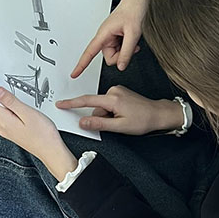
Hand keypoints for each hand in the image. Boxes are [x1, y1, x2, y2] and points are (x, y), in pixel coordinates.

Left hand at [0, 87, 77, 180]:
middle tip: (22, 95)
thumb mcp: (27, 113)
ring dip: (15, 104)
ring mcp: (8, 130)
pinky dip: (18, 111)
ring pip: (6, 110)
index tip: (3, 81)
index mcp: (4, 121)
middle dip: (8, 96)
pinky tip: (28, 113)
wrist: (51, 151)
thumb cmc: (43, 135)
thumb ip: (11, 102)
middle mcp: (3, 127)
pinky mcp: (14, 131)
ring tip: (28, 107)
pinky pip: (11, 116)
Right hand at [57, 86, 183, 134]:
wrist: (158, 113)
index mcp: (112, 98)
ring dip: (108, 115)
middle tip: (116, 124)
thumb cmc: (143, 120)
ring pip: (103, 107)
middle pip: (96, 106)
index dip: (71, 103)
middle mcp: (114, 91)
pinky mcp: (120, 93)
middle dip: (100, 117)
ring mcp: (118, 90)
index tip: (61, 103)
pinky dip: (112, 111)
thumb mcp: (119, 126)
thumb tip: (82, 122)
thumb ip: (99, 123)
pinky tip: (124, 115)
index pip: (86, 101)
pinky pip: (109, 104)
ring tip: (123, 120)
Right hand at [71, 0, 153, 76]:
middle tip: (131, 46)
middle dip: (121, 56)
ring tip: (132, 39)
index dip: (81, 65)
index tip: (74, 74)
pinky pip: (120, 50)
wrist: (137, 1)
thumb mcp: (133, 34)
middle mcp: (105, 37)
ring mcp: (110, 38)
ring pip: (116, 55)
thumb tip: (121, 66)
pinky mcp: (116, 37)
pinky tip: (132, 39)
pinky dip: (127, 47)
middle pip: (110, 58)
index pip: (89, 53)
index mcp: (103, 34)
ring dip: (126, 51)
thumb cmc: (132, 11)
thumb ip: (127, 52)